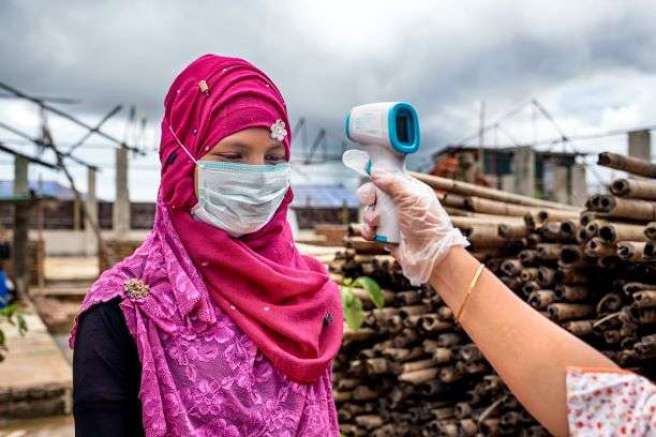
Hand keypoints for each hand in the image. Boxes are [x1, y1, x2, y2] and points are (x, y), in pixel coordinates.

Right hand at [356, 170, 468, 284]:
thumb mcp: (411, 198)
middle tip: (370, 201)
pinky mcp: (386, 236)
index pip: (389, 179)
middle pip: (376, 195)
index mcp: (410, 192)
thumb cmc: (427, 224)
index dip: (378, 178)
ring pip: (370, 212)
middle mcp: (400, 205)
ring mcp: (393, 221)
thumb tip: (375, 172)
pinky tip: (372, 234)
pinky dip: (367, 231)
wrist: (430, 256)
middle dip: (369, 198)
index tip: (370, 178)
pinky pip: (370, 229)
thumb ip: (392, 183)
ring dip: (369, 217)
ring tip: (376, 223)